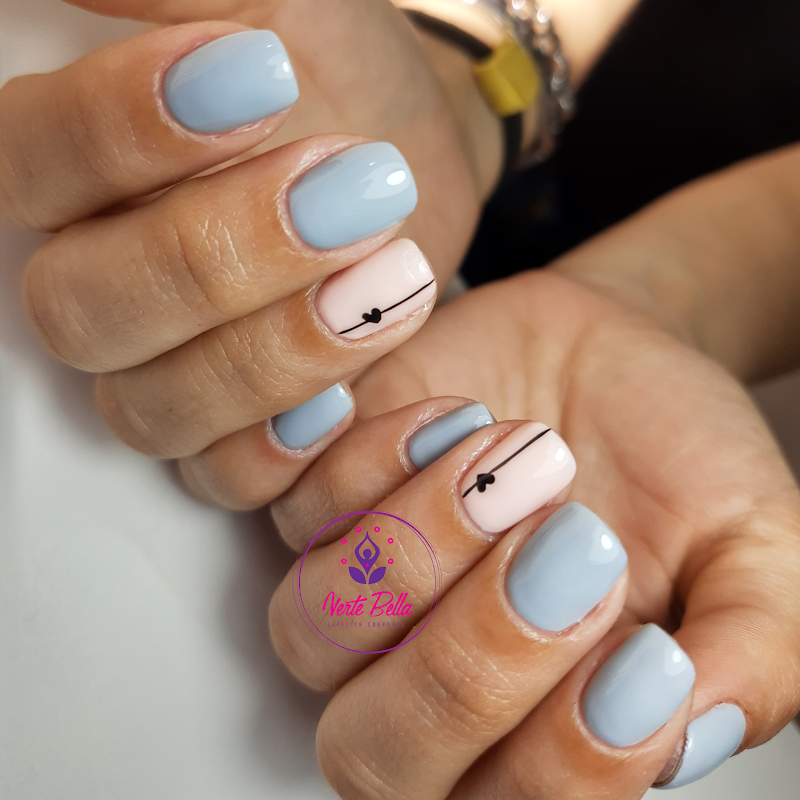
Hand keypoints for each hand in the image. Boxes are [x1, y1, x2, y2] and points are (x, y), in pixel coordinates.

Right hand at [0, 11, 453, 483]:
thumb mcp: (277, 3)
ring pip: (152, 408)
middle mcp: (99, 284)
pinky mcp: (233, 432)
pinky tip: (348, 400)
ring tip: (392, 273)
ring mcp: (160, 371)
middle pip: (85, 309)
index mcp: (72, 174)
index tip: (257, 76)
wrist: (399, 148)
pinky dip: (280, 451)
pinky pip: (220, 478)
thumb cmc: (334, 69)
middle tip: (348, 186)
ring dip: (273, 353)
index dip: (118, 130)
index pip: (25, 162)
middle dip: (217, 256)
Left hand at [254, 268, 799, 797]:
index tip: (646, 653)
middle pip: (373, 751)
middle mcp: (426, 668)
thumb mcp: (757, 550)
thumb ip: (750, 653)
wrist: (617, 350)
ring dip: (416, 546)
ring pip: (313, 627)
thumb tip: (687, 734)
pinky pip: (287, 503)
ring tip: (523, 455)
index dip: (567, 760)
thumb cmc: (680, 457)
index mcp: (532, 722)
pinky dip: (360, 459)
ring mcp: (365, 578)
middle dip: (471, 664)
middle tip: (573, 546)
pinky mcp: (329, 484)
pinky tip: (452, 415)